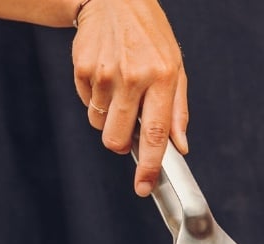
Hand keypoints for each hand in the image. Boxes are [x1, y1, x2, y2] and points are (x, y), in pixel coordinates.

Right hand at [72, 0, 188, 196]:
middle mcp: (133, 77)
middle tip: (128, 123)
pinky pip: (87, 105)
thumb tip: (181, 146)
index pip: (155, 133)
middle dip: (121, 142)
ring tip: (119, 88)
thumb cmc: (150, 37)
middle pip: (117, 138)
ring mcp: (105, 73)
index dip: (148, 165)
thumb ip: (178, 111)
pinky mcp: (83, 69)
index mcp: (162, 78)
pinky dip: (96, 100)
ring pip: (100, 125)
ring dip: (109, 117)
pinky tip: (106, 76)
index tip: (143, 186)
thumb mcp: (175, 68)